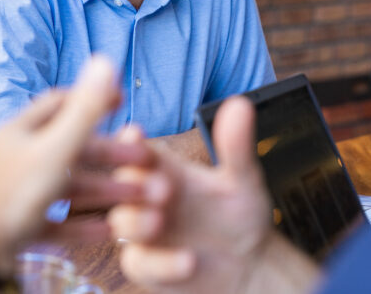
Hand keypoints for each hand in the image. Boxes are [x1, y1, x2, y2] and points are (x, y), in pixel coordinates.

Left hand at [0, 55, 152, 278]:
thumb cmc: (16, 197)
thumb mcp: (58, 149)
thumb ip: (85, 110)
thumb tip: (103, 60)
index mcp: (20, 131)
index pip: (59, 102)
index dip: (91, 98)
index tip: (121, 101)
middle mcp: (16, 157)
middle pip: (71, 149)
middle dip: (110, 155)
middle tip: (142, 158)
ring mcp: (17, 192)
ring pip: (68, 186)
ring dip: (104, 190)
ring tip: (137, 198)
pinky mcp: (18, 226)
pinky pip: (57, 220)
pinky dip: (83, 223)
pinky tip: (108, 229)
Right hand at [109, 96, 319, 293]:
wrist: (251, 267)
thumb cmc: (240, 214)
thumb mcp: (243, 179)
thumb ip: (236, 146)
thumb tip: (240, 104)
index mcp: (164, 168)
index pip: (136, 148)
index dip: (129, 141)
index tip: (135, 135)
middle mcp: (147, 196)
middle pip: (121, 183)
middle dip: (133, 182)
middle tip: (160, 186)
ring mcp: (144, 232)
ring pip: (120, 222)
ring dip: (136, 221)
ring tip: (160, 221)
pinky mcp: (147, 266)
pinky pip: (139, 263)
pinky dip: (161, 263)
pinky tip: (188, 261)